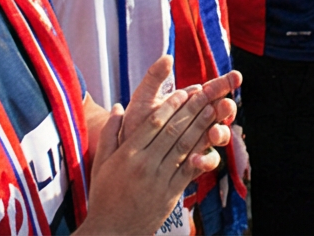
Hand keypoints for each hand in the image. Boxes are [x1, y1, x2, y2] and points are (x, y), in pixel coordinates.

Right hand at [82, 58, 238, 235]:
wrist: (112, 232)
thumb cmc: (104, 196)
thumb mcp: (100, 163)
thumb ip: (109, 133)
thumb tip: (117, 106)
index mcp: (127, 155)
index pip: (152, 123)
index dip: (170, 106)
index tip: (183, 92)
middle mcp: (145, 165)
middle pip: (172, 131)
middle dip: (191, 110)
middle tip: (205, 93)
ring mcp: (159, 180)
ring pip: (183, 147)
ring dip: (200, 126)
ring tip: (212, 110)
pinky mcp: (170, 195)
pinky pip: (188, 170)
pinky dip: (200, 153)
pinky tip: (210, 141)